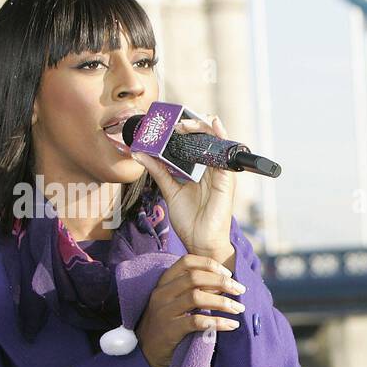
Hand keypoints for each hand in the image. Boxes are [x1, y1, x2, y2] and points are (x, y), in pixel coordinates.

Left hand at [132, 115, 237, 266]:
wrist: (200, 242)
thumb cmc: (190, 221)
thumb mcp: (169, 191)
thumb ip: (158, 171)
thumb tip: (140, 153)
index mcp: (199, 171)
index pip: (194, 144)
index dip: (184, 131)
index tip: (168, 124)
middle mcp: (211, 169)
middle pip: (205, 140)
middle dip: (191, 126)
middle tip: (175, 124)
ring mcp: (220, 173)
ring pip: (215, 142)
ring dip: (202, 128)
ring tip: (186, 123)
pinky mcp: (226, 179)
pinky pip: (226, 154)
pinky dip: (221, 136)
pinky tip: (214, 124)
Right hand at [134, 254, 247, 366]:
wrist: (145, 351)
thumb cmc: (166, 323)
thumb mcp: (173, 301)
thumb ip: (191, 289)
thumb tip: (224, 283)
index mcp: (164, 283)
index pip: (186, 262)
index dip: (210, 264)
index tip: (228, 274)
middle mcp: (162, 294)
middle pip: (195, 278)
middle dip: (222, 282)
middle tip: (240, 290)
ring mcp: (164, 312)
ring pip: (197, 298)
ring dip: (223, 302)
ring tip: (239, 309)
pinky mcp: (169, 331)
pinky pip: (197, 322)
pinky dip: (218, 322)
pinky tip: (231, 325)